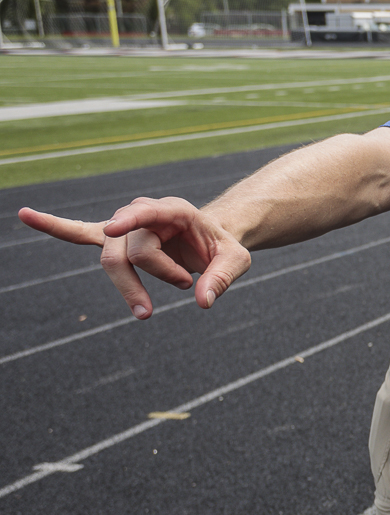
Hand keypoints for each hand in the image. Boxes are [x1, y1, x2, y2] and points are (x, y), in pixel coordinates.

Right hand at [17, 198, 249, 318]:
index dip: (129, 224)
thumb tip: (202, 301)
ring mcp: (126, 225)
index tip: (113, 231)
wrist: (212, 239)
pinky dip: (55, 227)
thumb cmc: (223, 247)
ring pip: (113, 260)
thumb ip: (222, 278)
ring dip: (132, 286)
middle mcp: (144, 212)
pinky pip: (80, 234)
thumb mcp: (237, 260)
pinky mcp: (114, 240)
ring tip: (155, 304)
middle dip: (151, 276)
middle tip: (184, 286)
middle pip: (129, 251)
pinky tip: (26, 215)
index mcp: (174, 209)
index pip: (146, 214)